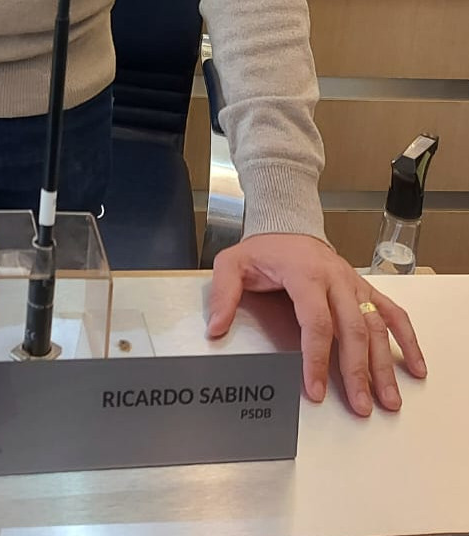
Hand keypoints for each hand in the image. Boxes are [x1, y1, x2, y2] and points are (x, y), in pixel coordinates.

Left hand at [206, 233, 426, 415]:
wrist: (288, 223)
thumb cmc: (264, 249)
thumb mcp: (233, 263)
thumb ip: (224, 294)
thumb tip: (216, 328)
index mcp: (304, 274)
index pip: (316, 322)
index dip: (317, 359)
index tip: (315, 390)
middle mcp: (335, 279)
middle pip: (352, 329)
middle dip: (357, 371)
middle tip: (361, 406)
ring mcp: (354, 285)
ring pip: (376, 326)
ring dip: (384, 365)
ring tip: (389, 400)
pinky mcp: (364, 290)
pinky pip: (392, 313)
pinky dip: (407, 340)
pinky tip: (414, 367)